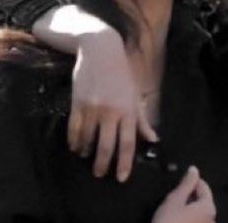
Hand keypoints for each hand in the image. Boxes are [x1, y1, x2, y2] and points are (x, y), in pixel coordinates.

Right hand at [67, 29, 157, 181]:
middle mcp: (112, 111)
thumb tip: (154, 139)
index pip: (128, 143)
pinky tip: (75, 146)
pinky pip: (74, 129)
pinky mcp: (78, 102)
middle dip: (102, 164)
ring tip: (86, 156)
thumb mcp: (135, 95)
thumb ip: (142, 120)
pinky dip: (74, 141)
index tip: (121, 178)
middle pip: (107, 146)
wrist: (101, 50)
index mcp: (129, 110)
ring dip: (86, 152)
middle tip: (99, 174)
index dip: (124, 163)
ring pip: (88, 139)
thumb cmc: (121, 74)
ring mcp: (93, 107)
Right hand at [152, 167, 215, 222]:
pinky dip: (188, 219)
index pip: (204, 187)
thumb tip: (194, 170)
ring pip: (199, 213)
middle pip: (203, 201)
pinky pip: (195, 222)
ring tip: (173, 210)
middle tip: (174, 196)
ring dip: (188, 209)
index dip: (192, 181)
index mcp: (208, 207)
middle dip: (190, 196)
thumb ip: (186, 183)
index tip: (180, 181)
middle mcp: (212, 219)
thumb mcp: (175, 199)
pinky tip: (176, 221)